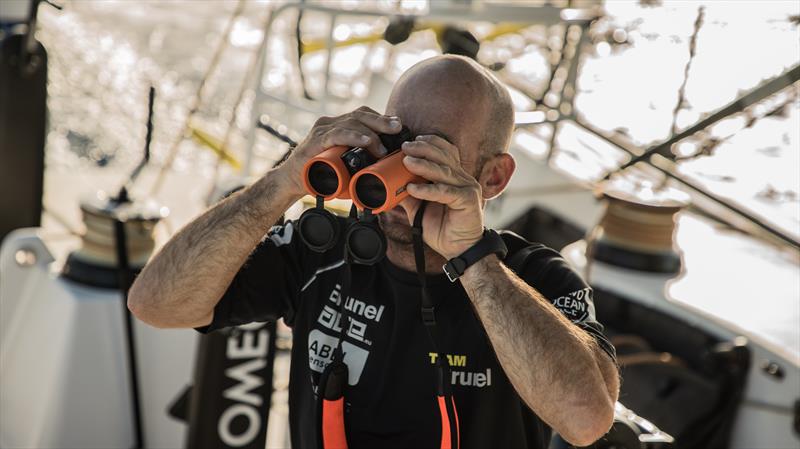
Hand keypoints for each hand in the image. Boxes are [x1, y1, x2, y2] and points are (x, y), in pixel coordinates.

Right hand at [277, 106, 401, 196]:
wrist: (292, 181)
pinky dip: (353, 137)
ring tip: (383, 147)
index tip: (399, 126)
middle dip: (382, 121)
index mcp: (340, 125)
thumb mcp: (344, 164)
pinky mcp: (316, 141)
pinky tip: (365, 142)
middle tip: (398, 128)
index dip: (382, 118)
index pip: (364, 114)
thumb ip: (360, 161)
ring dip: (371, 133)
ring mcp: (323, 130)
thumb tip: (386, 167)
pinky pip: (337, 134)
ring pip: (351, 122)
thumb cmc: (320, 173)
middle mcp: (331, 123)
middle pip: (360, 114)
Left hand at [399, 135, 483, 259]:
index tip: (411, 141)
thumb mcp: (420, 208)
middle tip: (405, 147)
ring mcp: (467, 188)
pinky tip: (413, 189)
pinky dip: (428, 190)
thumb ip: (408, 195)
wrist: (457, 249)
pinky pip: (445, 192)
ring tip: (406, 162)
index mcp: (454, 176)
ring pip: (443, 172)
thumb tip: (389, 186)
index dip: (430, 142)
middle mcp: (463, 178)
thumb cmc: (443, 228)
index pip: (445, 151)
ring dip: (423, 166)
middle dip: (423, 149)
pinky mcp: (467, 200)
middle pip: (444, 156)